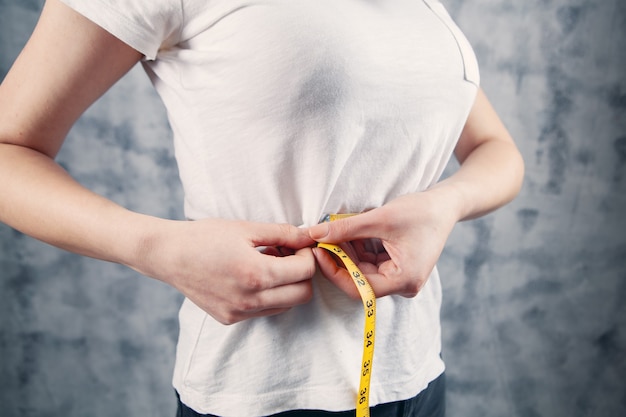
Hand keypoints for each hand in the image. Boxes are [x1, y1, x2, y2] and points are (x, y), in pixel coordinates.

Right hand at [134, 218, 315, 323]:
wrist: (168, 255)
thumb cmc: (205, 237)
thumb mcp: (246, 228)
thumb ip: (283, 234)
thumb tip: (310, 236)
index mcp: (256, 274)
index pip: (305, 271)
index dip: (308, 255)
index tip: (298, 244)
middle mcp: (250, 300)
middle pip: (303, 295)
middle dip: (303, 273)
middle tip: (288, 255)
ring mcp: (240, 313)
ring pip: (286, 305)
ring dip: (287, 285)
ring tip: (268, 263)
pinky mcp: (230, 319)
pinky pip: (265, 310)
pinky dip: (269, 294)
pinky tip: (253, 275)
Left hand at [308, 189, 460, 298]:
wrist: (445, 205)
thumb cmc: (420, 212)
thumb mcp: (379, 218)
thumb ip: (345, 228)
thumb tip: (315, 234)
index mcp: (403, 281)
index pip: (359, 288)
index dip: (334, 271)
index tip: (317, 252)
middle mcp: (403, 285)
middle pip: (359, 280)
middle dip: (338, 259)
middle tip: (319, 239)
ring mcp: (400, 277)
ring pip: (362, 270)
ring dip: (346, 252)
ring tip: (332, 231)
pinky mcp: (397, 267)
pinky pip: (369, 262)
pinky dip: (357, 248)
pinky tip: (347, 232)